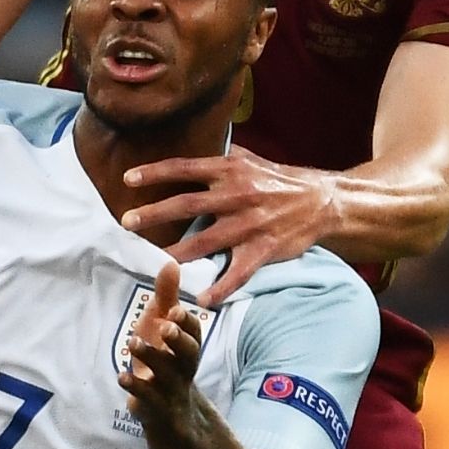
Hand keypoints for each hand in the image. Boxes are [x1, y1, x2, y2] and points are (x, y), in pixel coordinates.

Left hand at [119, 260, 204, 428]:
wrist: (168, 411)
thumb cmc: (164, 358)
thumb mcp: (162, 326)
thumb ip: (166, 297)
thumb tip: (171, 263)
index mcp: (187, 347)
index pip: (195, 333)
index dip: (187, 323)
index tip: (175, 310)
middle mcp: (183, 368)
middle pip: (190, 355)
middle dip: (179, 340)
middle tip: (166, 326)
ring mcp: (171, 390)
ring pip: (167, 376)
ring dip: (151, 358)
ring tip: (132, 342)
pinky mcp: (155, 408)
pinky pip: (149, 400)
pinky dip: (136, 388)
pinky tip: (121, 376)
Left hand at [121, 147, 336, 306]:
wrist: (321, 200)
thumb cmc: (279, 179)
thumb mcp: (249, 159)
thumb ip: (219, 158)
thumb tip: (191, 149)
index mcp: (229, 169)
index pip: (184, 168)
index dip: (155, 173)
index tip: (127, 178)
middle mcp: (236, 194)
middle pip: (187, 204)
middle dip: (154, 214)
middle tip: (127, 223)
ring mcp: (250, 223)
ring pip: (206, 241)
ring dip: (178, 254)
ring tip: (155, 264)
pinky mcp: (264, 248)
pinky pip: (239, 272)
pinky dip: (222, 287)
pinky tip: (204, 299)